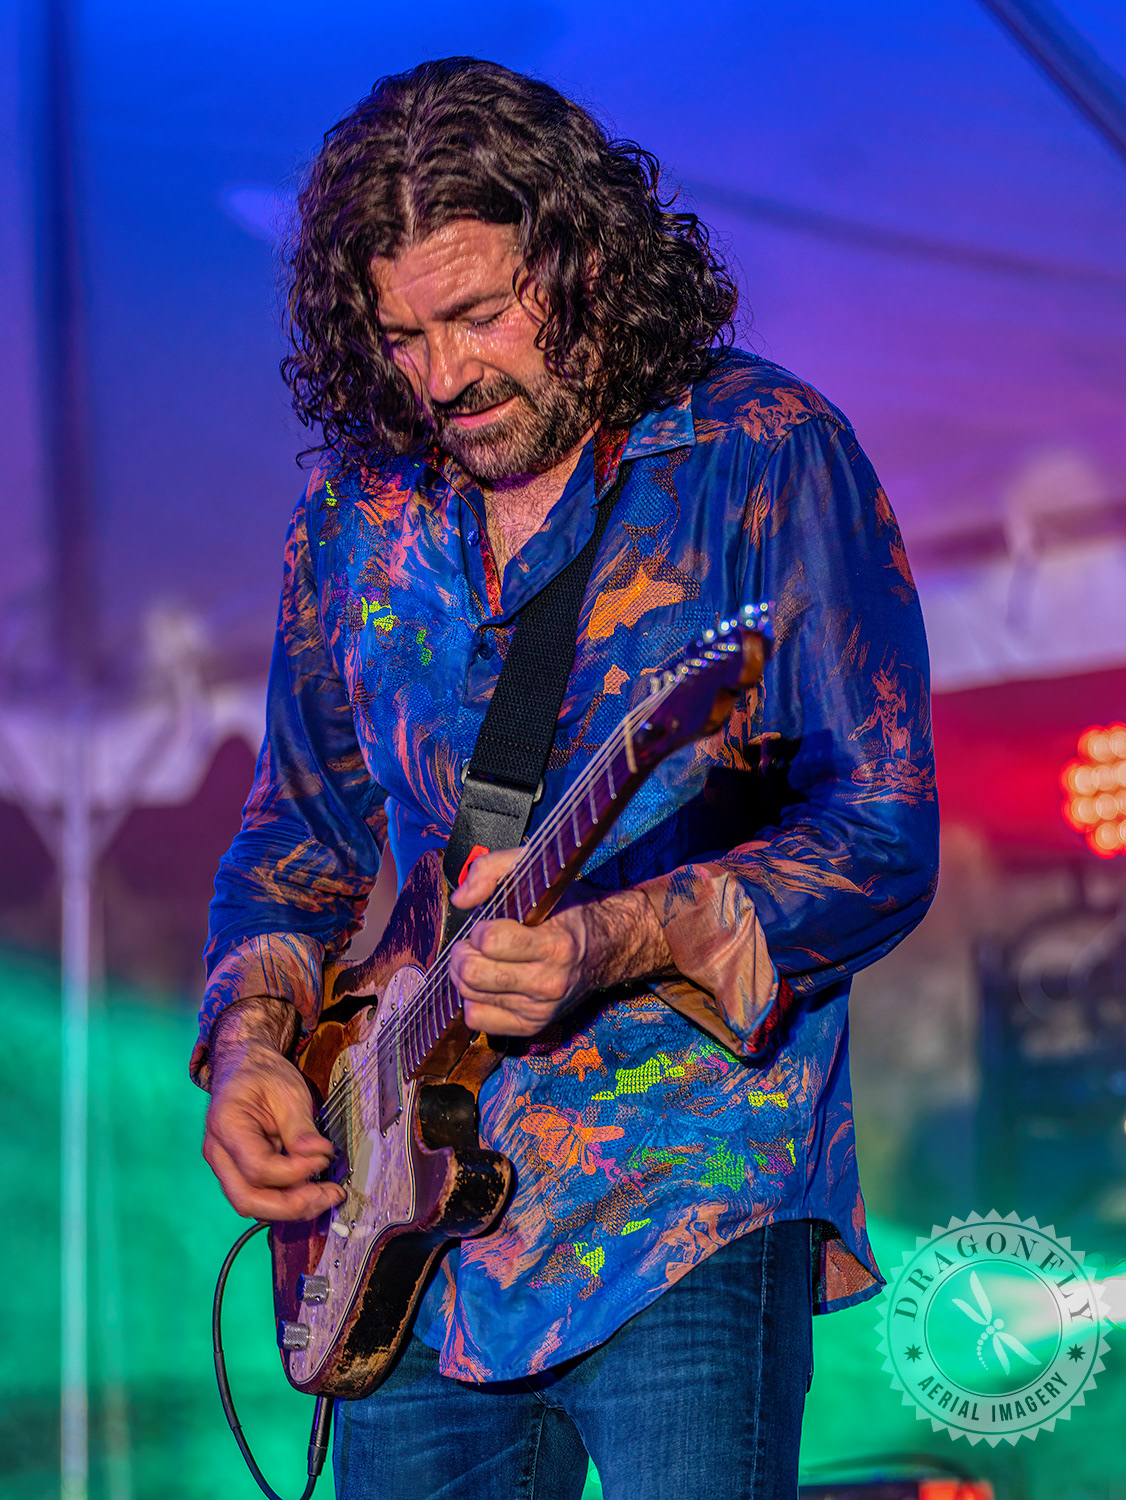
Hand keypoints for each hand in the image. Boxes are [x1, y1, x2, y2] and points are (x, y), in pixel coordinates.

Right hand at [202, 1002, 346, 1221]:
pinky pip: (259, 1196)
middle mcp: (219, 1153)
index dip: (294, 1171)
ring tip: (327, 1195)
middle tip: (329, 1195)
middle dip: (292, 1206)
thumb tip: (318, 1155)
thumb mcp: (287, 1090)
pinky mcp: (238, 1172)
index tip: (323, 1159)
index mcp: (227, 1125)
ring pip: (252, 1204)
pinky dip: (286, 1200)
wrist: (244, 1067)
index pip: (257, 1167)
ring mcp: (225, 1166)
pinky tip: (313, 1191)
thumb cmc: (262, 1075)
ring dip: (291, 1208)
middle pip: (247, 1199)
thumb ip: (300, 1127)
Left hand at [448, 849, 671, 1036]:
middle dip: (463, 953)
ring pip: (471, 996)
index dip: (479, 930)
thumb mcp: (538, 874)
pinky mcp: (532, 1025)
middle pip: (474, 974)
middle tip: (473, 944)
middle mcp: (550, 982)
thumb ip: (493, 870)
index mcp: (556, 944)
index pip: (491, 942)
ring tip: (481, 960)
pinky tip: (488, 984)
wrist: (608, 947)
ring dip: (465, 975)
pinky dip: (474, 1000)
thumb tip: (460, 899)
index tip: (488, 925)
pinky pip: (478, 1020)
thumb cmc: (568, 909)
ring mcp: (541, 1009)